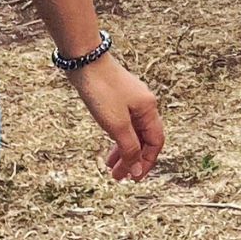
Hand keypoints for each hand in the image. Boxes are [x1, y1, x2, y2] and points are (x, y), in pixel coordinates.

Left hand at [67, 56, 164, 181]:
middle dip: (133, 159)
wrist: (85, 60)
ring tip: (110, 167)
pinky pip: (123, 123)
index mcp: (149, 109)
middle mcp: (144, 104)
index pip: (155, 143)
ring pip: (132, 131)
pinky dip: (118, 137)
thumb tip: (138, 170)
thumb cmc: (102, 91)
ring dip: (123, 150)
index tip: (134, 179)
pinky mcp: (118, 97)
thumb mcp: (116, 125)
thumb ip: (129, 148)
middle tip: (118, 177)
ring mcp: (131, 100)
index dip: (147, 163)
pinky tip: (108, 145)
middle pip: (144, 139)